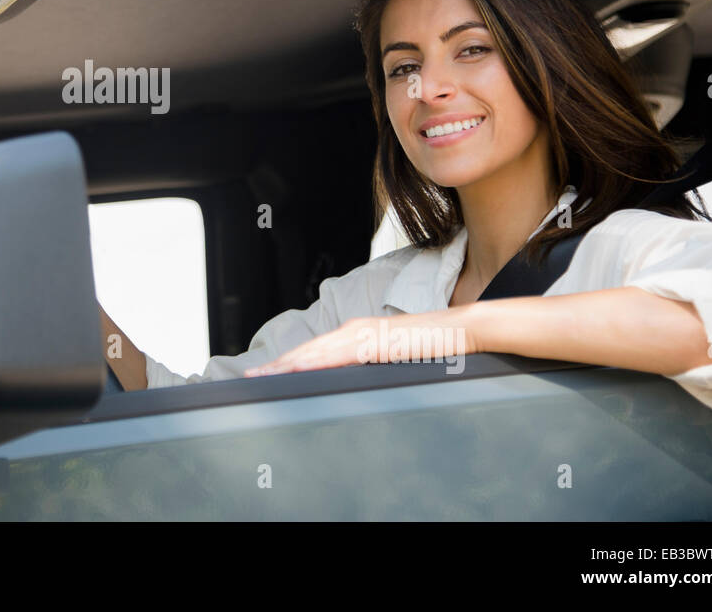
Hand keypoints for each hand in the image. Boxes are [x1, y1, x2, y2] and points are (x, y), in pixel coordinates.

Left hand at [244, 311, 476, 376]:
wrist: (461, 331)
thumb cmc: (429, 347)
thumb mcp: (391, 359)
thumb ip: (368, 365)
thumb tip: (350, 382)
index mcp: (357, 334)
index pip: (314, 350)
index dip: (287, 362)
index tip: (265, 375)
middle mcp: (356, 330)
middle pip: (308, 350)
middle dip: (278, 365)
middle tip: (251, 379)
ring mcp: (366, 334)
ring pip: (318, 351)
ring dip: (289, 364)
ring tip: (265, 377)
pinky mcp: (378, 342)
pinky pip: (342, 355)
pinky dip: (318, 361)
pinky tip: (301, 369)